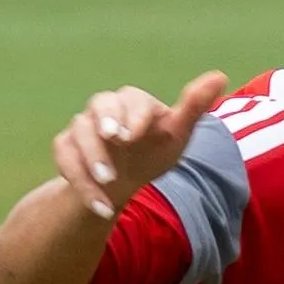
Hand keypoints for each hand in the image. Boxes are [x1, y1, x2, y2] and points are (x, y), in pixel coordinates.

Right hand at [52, 70, 228, 220]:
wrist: (121, 182)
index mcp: (134, 102)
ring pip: (78, 132)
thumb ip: (193, 107)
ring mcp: (82, 127)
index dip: (133, 115)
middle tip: (115, 140)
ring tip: (110, 182)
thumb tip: (219, 76)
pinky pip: (65, 159)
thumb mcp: (176, 135)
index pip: (133, 99)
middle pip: (99, 104)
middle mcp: (105, 109)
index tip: (135, 136)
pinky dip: (81, 184)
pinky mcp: (66, 148)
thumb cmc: (153, 152)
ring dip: (92, 158)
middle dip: (105, 123)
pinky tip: (101, 206)